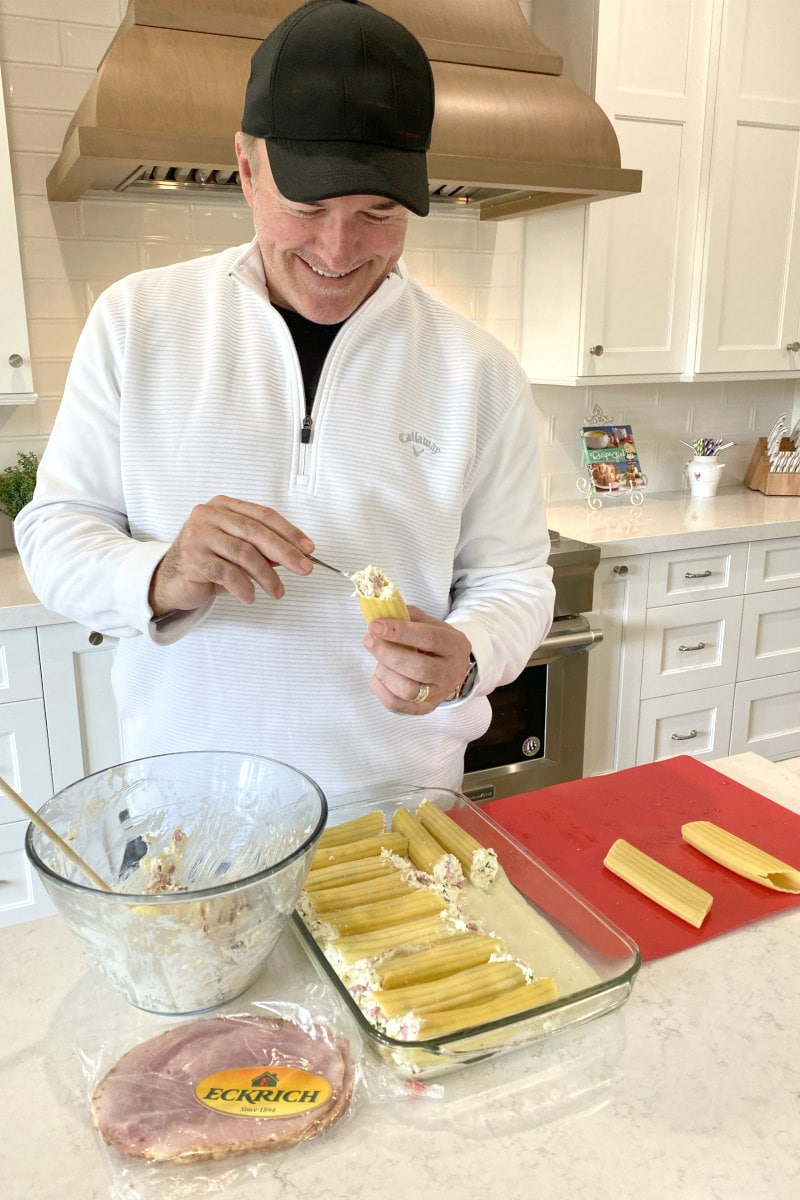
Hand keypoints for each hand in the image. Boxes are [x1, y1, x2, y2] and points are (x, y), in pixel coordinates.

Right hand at [149, 496, 314, 614]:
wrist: (170, 579)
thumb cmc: (208, 562)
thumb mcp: (237, 550)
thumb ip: (262, 548)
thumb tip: (296, 555)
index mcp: (224, 505)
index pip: (263, 515)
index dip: (289, 532)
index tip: (308, 548)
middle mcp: (209, 515)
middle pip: (256, 532)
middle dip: (285, 552)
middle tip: (304, 568)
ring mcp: (198, 535)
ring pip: (244, 553)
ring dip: (267, 576)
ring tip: (277, 591)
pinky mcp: (192, 558)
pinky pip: (228, 573)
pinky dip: (244, 587)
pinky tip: (250, 597)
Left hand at [363, 606, 472, 713]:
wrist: (449, 667)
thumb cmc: (434, 643)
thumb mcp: (429, 623)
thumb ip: (408, 616)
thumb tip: (381, 615)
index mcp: (455, 646)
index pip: (428, 638)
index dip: (400, 631)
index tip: (376, 626)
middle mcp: (451, 673)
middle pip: (419, 668)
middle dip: (388, 653)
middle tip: (370, 640)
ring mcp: (438, 694)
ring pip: (407, 690)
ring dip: (385, 672)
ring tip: (379, 660)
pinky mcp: (424, 709)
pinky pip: (396, 704)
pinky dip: (380, 689)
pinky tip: (379, 676)